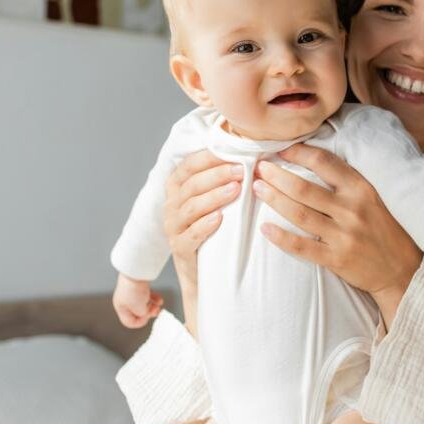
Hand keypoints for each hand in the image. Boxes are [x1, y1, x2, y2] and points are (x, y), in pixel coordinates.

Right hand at [113, 274, 163, 328]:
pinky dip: (153, 299)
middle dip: (148, 313)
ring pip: (143, 304)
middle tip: (156, 311)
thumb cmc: (135, 290)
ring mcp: (132, 293)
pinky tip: (159, 300)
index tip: (147, 315)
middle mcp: (124, 301)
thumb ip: (142, 314)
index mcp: (121, 308)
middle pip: (137, 313)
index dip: (140, 322)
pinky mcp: (139, 286)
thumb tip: (145, 312)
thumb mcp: (139, 308)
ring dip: (152, 306)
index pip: (129, 322)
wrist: (137, 271)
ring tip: (158, 306)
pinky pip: (147, 296)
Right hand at [163, 150, 242, 334]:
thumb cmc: (219, 227)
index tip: (235, 152)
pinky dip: (204, 225)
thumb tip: (251, 153)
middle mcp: (172, 205)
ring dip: (214, 196)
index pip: (189, 165)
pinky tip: (220, 218)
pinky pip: (190, 235)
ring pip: (190, 207)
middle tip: (242, 170)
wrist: (208, 272)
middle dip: (217, 174)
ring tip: (236, 190)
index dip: (209, 157)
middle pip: (191, 184)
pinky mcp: (179, 249)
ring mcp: (173, 228)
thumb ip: (225, 177)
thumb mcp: (218, 199)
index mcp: (178, 187)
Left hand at [251, 144, 422, 326]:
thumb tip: (315, 161)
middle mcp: (352, 209)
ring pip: (299, 213)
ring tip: (256, 189)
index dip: (299, 152)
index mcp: (362, 189)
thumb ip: (348, 183)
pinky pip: (301, 247)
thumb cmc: (385, 230)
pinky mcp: (337, 259)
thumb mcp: (375, 198)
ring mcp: (344, 235)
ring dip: (273, 199)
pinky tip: (264, 228)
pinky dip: (280, 237)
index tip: (281, 149)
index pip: (325, 162)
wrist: (404, 271)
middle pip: (304, 188)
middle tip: (259, 168)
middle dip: (277, 175)